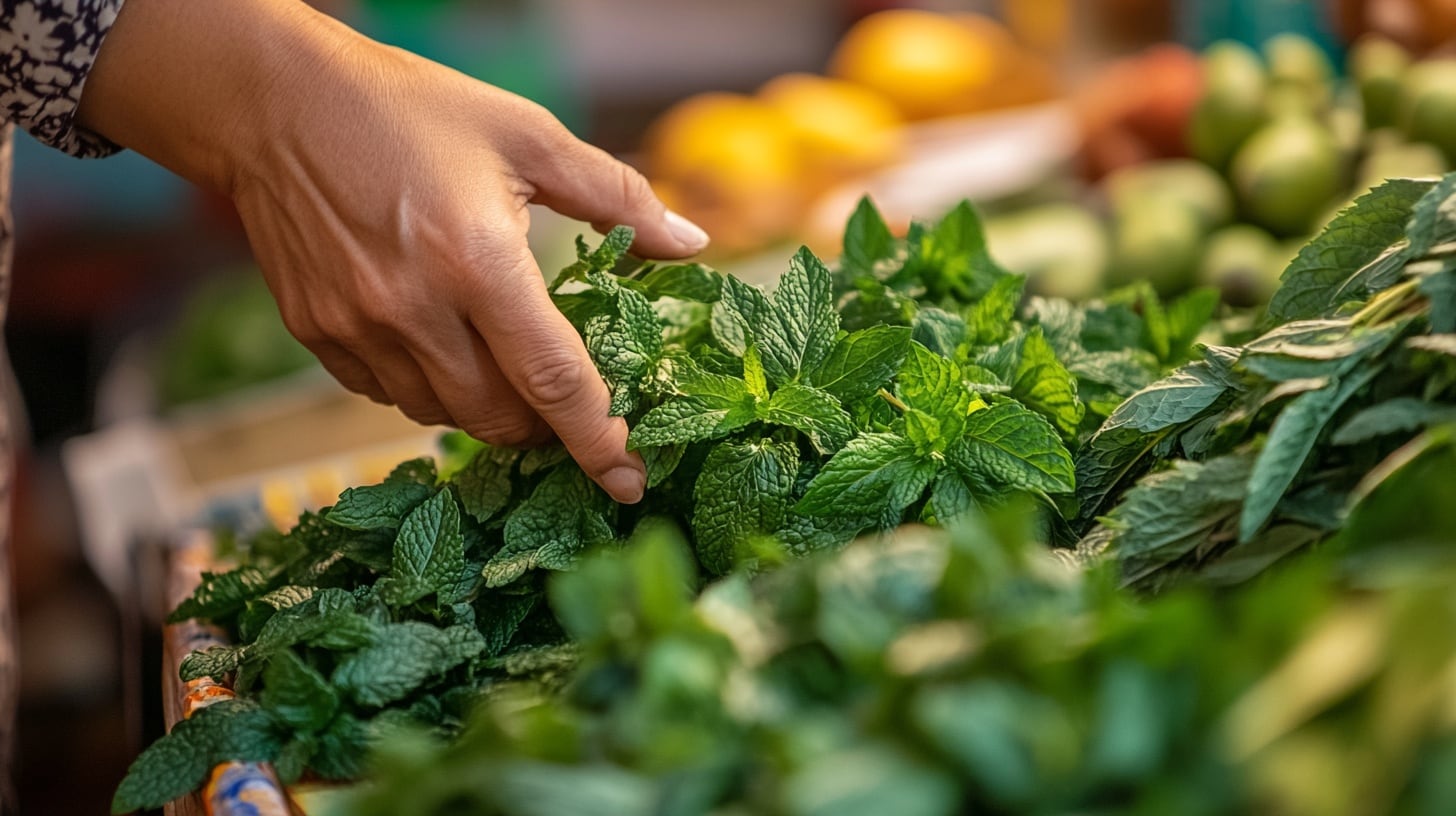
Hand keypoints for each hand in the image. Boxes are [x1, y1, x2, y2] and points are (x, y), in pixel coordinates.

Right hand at [77, 0, 707, 502]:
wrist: (274, 103)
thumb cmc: (412, 110)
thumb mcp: (527, 134)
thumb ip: (617, 197)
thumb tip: (691, 244)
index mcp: (476, 260)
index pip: (554, 382)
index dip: (599, 442)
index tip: (631, 481)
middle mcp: (413, 309)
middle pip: (501, 418)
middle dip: (546, 425)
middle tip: (570, 401)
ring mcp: (358, 329)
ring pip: (445, 415)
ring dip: (489, 408)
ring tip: (506, 364)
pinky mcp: (319, 335)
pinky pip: (390, 395)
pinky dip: (430, 387)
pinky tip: (442, 343)